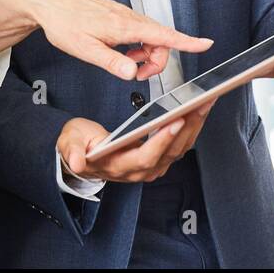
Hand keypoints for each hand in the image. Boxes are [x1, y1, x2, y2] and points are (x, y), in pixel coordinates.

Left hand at [0, 0, 212, 80]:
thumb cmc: (64, 23)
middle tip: (138, 75)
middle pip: (160, 39)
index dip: (186, 41)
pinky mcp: (118, 16)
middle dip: (157, 60)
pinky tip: (120, 53)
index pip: (163, 34)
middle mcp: (128, 17)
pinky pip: (138, 32)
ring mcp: (124, 15)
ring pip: (149, 36)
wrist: (48, 2)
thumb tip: (132, 74)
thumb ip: (111, 62)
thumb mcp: (85, 49)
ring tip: (125, 64)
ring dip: (145, 54)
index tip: (206, 44)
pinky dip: (136, 46)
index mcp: (124, 26)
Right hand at [57, 102, 214, 183]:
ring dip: (194, 125)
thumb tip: (77, 162)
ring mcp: (150, 166)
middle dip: (188, 126)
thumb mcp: (70, 143)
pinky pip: (180, 145)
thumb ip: (73, 152)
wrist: (82, 156)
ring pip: (179, 149)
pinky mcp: (158, 158)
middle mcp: (139, 171)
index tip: (175, 121)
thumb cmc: (78, 145)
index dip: (162, 141)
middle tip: (199, 103)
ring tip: (204, 101)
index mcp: (119, 166)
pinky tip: (197, 109)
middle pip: (170, 152)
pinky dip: (191, 127)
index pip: (145, 157)